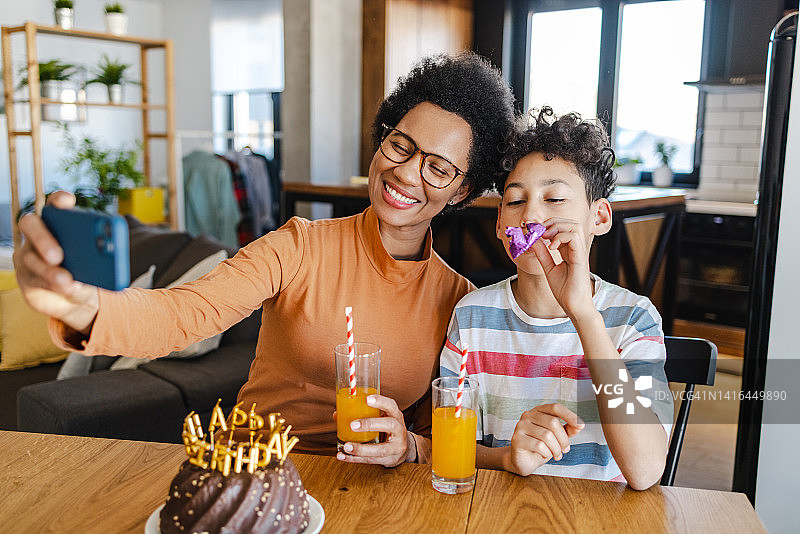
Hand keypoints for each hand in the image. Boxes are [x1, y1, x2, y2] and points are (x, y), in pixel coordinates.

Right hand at [13, 191, 99, 333]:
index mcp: (59, 224)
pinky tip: (68, 288)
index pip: (54, 205)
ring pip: (30, 258)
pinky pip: (33, 278)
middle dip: (43, 239)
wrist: (73, 299)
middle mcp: (40, 234)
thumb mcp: (96, 264)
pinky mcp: (26, 276)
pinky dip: (51, 284)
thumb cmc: (86, 273)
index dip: (59, 200)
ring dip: (50, 271)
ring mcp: (29, 255)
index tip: (68, 201)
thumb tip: (103, 255)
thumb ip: (97, 257)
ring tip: (68, 281)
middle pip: (31, 225)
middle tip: (58, 256)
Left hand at [335, 394, 413, 466]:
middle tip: (353, 425)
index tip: (367, 399)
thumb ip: (363, 414)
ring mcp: (396, 447)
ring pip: (381, 449)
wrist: (405, 448)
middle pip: (390, 425)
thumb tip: (337, 415)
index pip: (391, 406)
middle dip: (370, 424)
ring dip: (361, 449)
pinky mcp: (390, 460)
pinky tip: (343, 456)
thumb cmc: (388, 429)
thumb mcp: (381, 418)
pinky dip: (355, 459)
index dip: (381, 402)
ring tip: (347, 446)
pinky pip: (372, 460)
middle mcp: (399, 430)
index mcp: (396, 416)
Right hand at [505, 403, 583, 475]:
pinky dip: (546, 453)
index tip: (580, 426)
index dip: (569, 415)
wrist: (524, 461)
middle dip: (563, 439)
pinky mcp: (517, 439)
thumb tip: (579, 425)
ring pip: (547, 436)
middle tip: (565, 450)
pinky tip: (545, 455)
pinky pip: (538, 445)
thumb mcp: (557, 437)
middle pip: (553, 422)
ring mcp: (520, 426)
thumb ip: (567, 429)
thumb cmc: (541, 447)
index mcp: (538, 411)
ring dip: (556, 449)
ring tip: (557, 455)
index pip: (555, 407)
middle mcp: (528, 415)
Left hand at [531, 218, 593, 317]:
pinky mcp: (581, 257)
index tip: (536, 233)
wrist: (573, 306)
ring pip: (574, 226)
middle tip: (540, 232)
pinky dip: (561, 237)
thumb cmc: (564, 290)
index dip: (549, 226)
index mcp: (569, 250)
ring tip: (546, 237)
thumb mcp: (548, 268)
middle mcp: (576, 249)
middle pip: (570, 223)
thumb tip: (534, 240)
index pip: (563, 228)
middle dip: (553, 222)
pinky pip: (574, 237)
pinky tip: (552, 247)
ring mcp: (579, 252)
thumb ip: (542, 254)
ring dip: (557, 227)